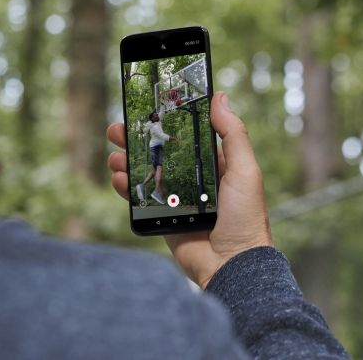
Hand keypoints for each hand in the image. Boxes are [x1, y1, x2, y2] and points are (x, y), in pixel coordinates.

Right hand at [107, 92, 272, 287]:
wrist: (232, 265)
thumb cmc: (246, 217)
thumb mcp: (245, 170)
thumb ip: (233, 134)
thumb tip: (219, 97)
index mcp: (216, 163)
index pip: (187, 135)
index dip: (168, 120)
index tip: (149, 106)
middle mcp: (194, 178)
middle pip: (160, 151)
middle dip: (139, 138)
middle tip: (118, 128)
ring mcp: (177, 198)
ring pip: (146, 172)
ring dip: (128, 160)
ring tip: (115, 154)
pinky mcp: (163, 217)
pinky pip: (141, 198)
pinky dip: (127, 186)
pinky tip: (119, 177)